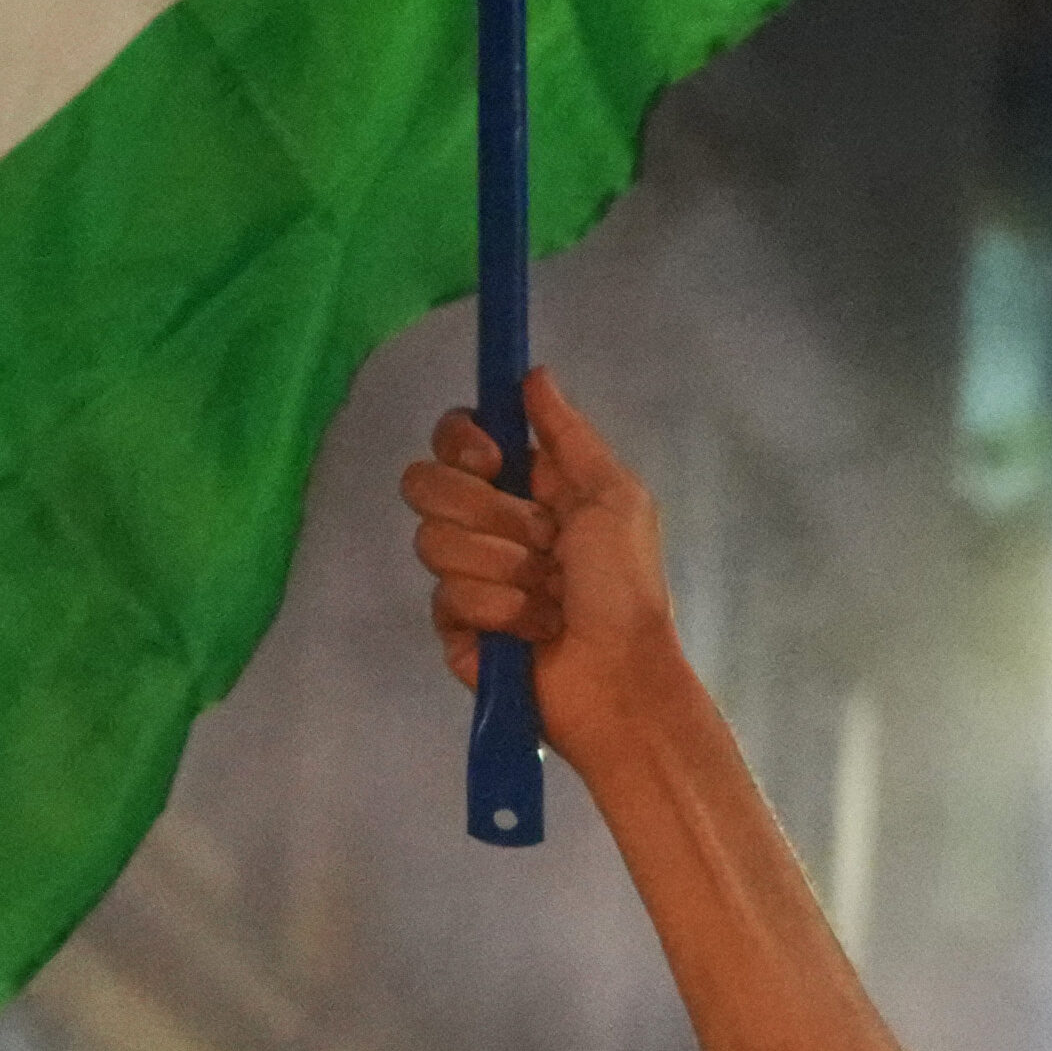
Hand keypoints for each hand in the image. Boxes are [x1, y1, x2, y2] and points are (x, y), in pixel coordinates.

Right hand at [400, 369, 699, 781]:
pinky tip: (533, 630)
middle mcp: (487, 524)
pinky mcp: (453, 628)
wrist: (620, 676)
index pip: (454, 439)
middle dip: (488, 513)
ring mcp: (465, 577)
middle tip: (541, 541)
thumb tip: (532, 374)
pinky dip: (501, 611)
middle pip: (425, 483)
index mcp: (524, 486)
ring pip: (434, 542)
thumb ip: (567, 434)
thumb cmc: (625, 586)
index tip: (496, 462)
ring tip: (549, 594)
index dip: (462, 443)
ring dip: (506, 568)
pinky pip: (447, 598)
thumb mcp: (614, 496)